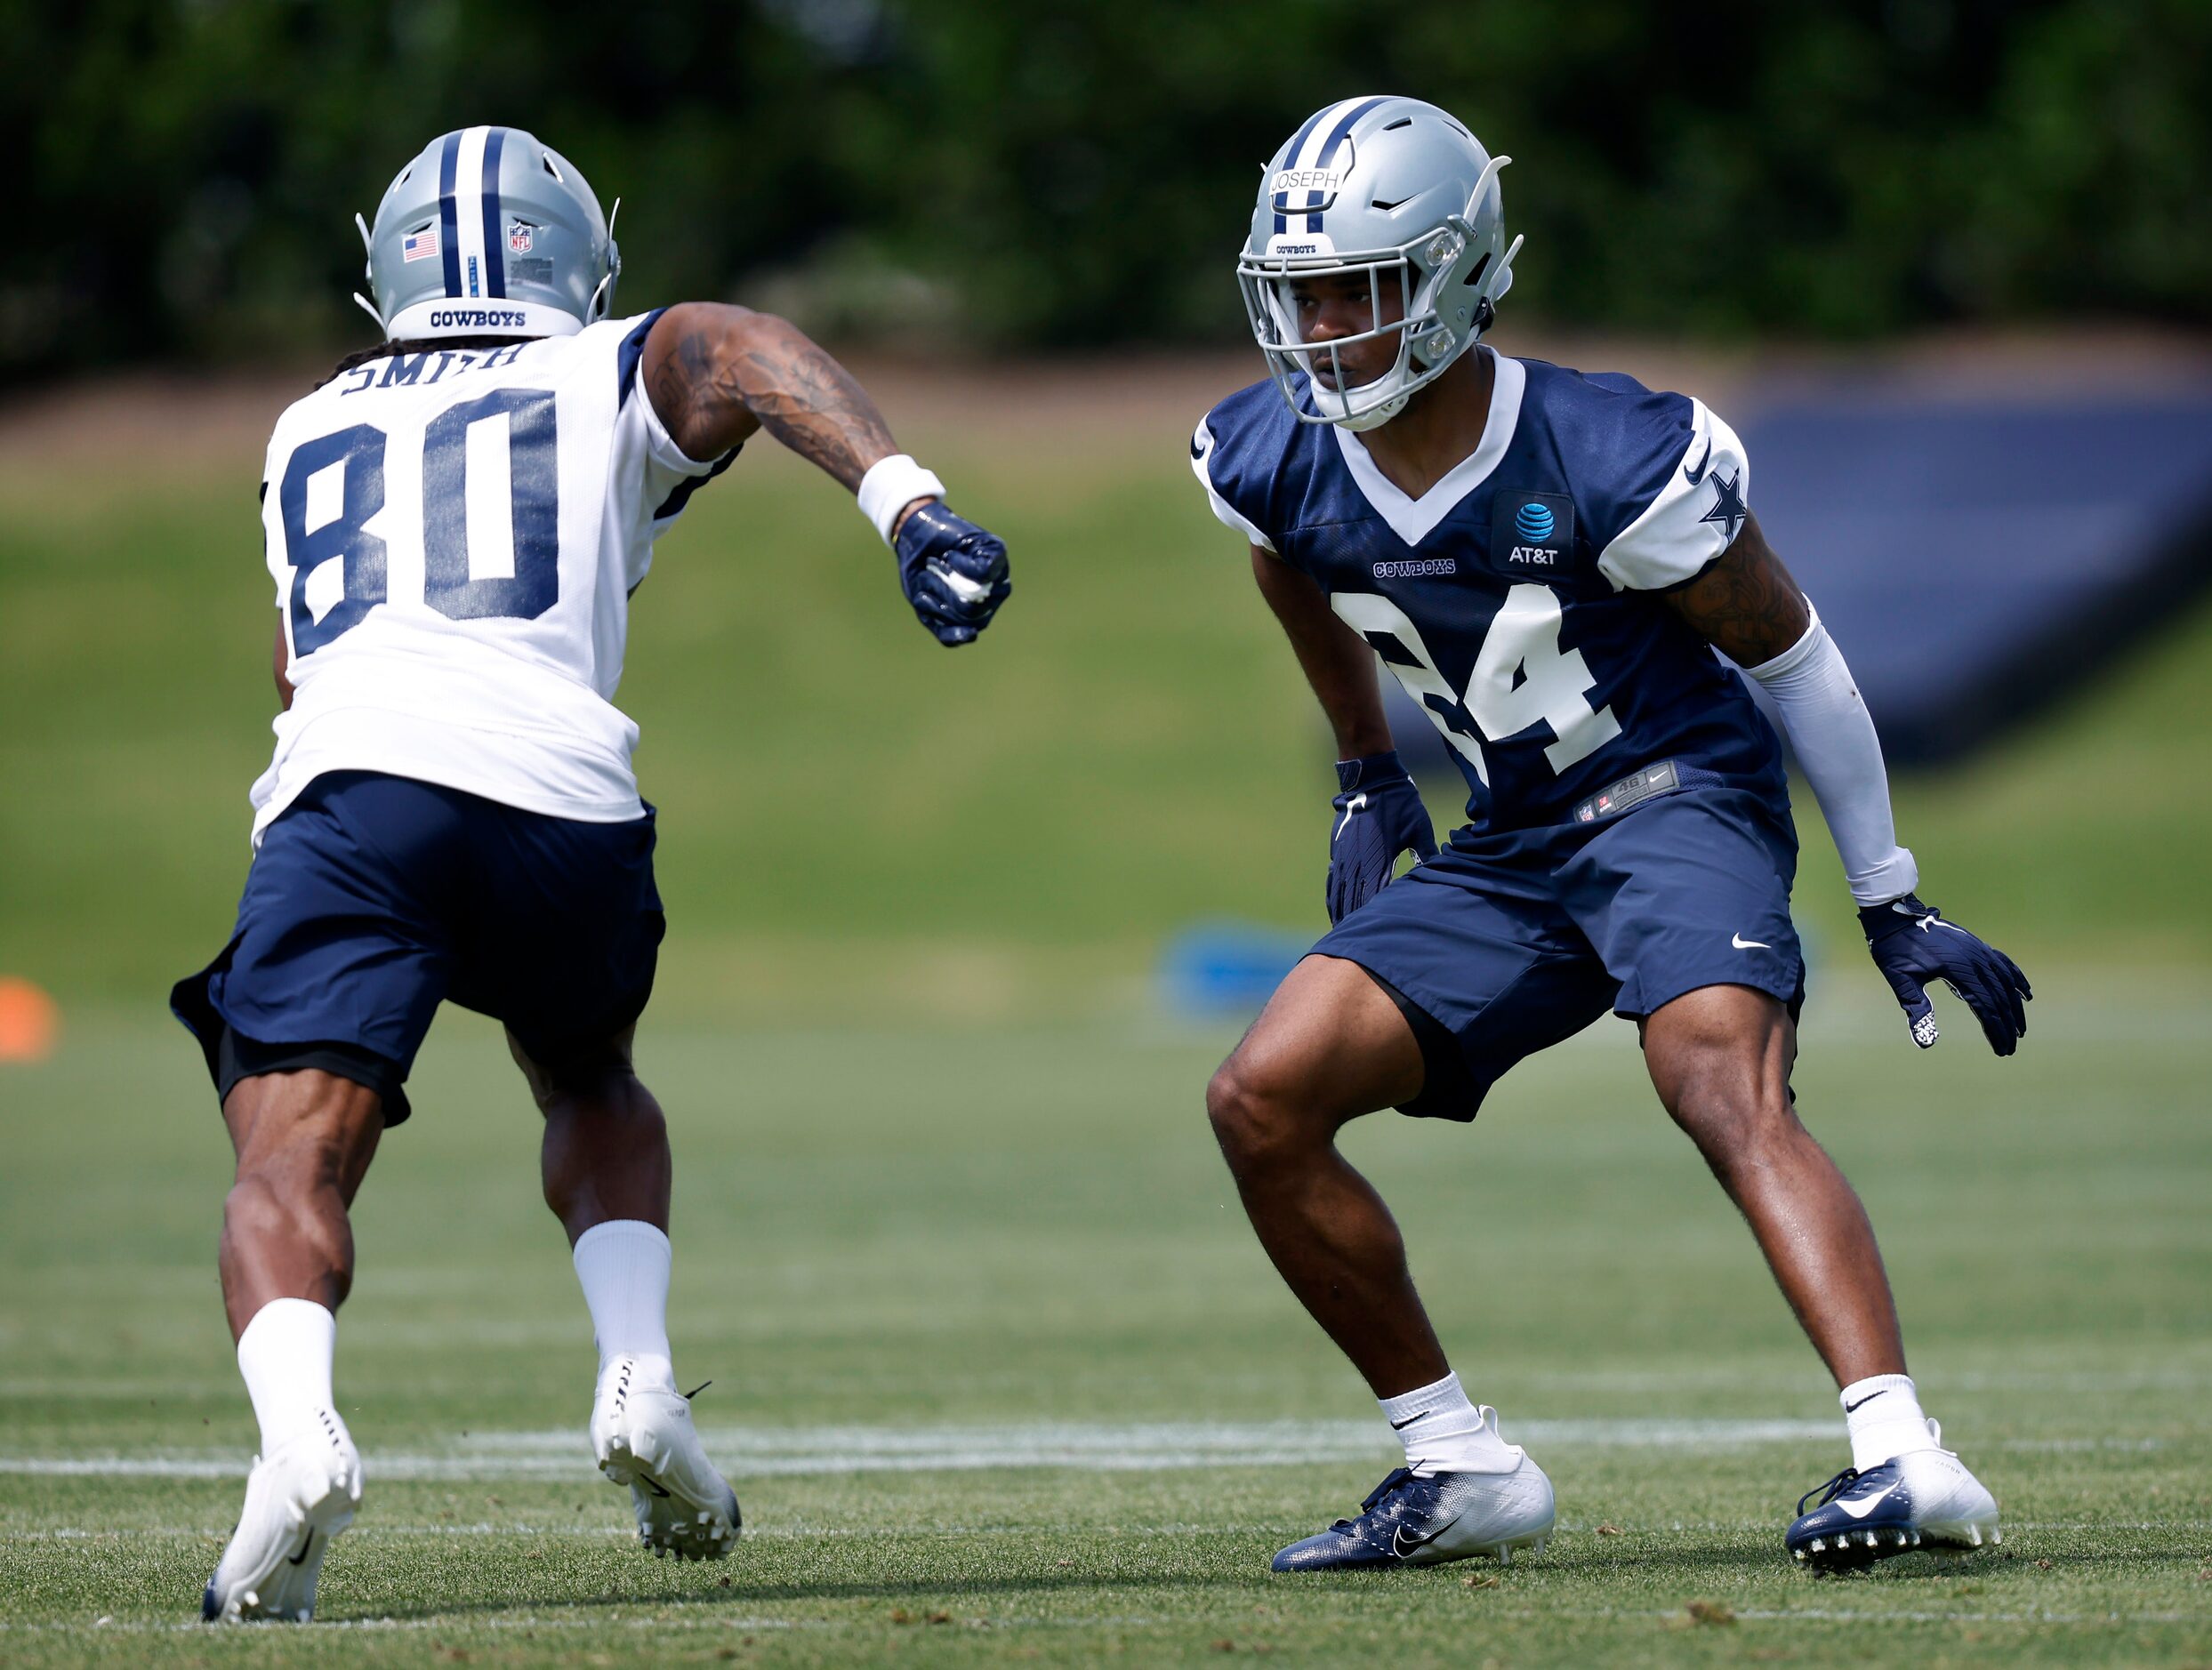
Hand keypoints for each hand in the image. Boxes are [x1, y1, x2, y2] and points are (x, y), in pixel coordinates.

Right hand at [893, 501, 1010, 645]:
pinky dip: (960, 564)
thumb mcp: (924, 605)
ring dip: (947, 580)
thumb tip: (972, 635)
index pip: (966, 629)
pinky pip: (983, 572)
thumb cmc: (921, 570)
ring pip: (976, 595)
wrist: (914, 533)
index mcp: (979, 614)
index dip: (940, 612)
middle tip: (931, 575)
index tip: (925, 594)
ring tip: (938, 565)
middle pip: (971, 613)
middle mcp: (994, 596)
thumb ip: (945, 629)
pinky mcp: (997, 553)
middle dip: (942, 595)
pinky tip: (951, 556)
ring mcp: (999, 575)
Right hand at [1326, 751, 1436, 923]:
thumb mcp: (1419, 828)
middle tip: (1355, 946)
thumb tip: (1437, 873)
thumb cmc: (1400, 803)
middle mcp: (1358, 862)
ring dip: (1340, 913)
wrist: (1372, 779)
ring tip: (1342, 933)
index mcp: (1379, 860)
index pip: (1375, 899)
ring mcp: (1345, 856)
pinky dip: (1333, 895)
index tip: (1376, 937)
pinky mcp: (1338, 849)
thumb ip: (1426, 854)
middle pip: (1353, 902)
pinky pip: (1333, 879)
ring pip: (1339, 893)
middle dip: (1354, 924)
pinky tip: (1334, 906)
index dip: (1374, 920)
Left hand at [1858, 894, 2030, 1055]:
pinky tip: (2026, 993)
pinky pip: (2004, 963)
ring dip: (2015, 1007)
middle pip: (2000, 998)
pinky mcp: (1976, 945)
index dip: (1996, 1030)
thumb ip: (1918, 1011)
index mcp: (1958, 970)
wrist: (1894, 917)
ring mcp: (1978, 950)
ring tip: (2020, 1029)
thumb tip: (1926, 1044)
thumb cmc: (1895, 951)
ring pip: (2006, 983)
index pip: (1986, 1007)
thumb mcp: (1901, 982)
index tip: (2001, 1050)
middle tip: (2010, 1048)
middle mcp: (1974, 960)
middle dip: (2007, 1025)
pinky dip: (2017, 979)